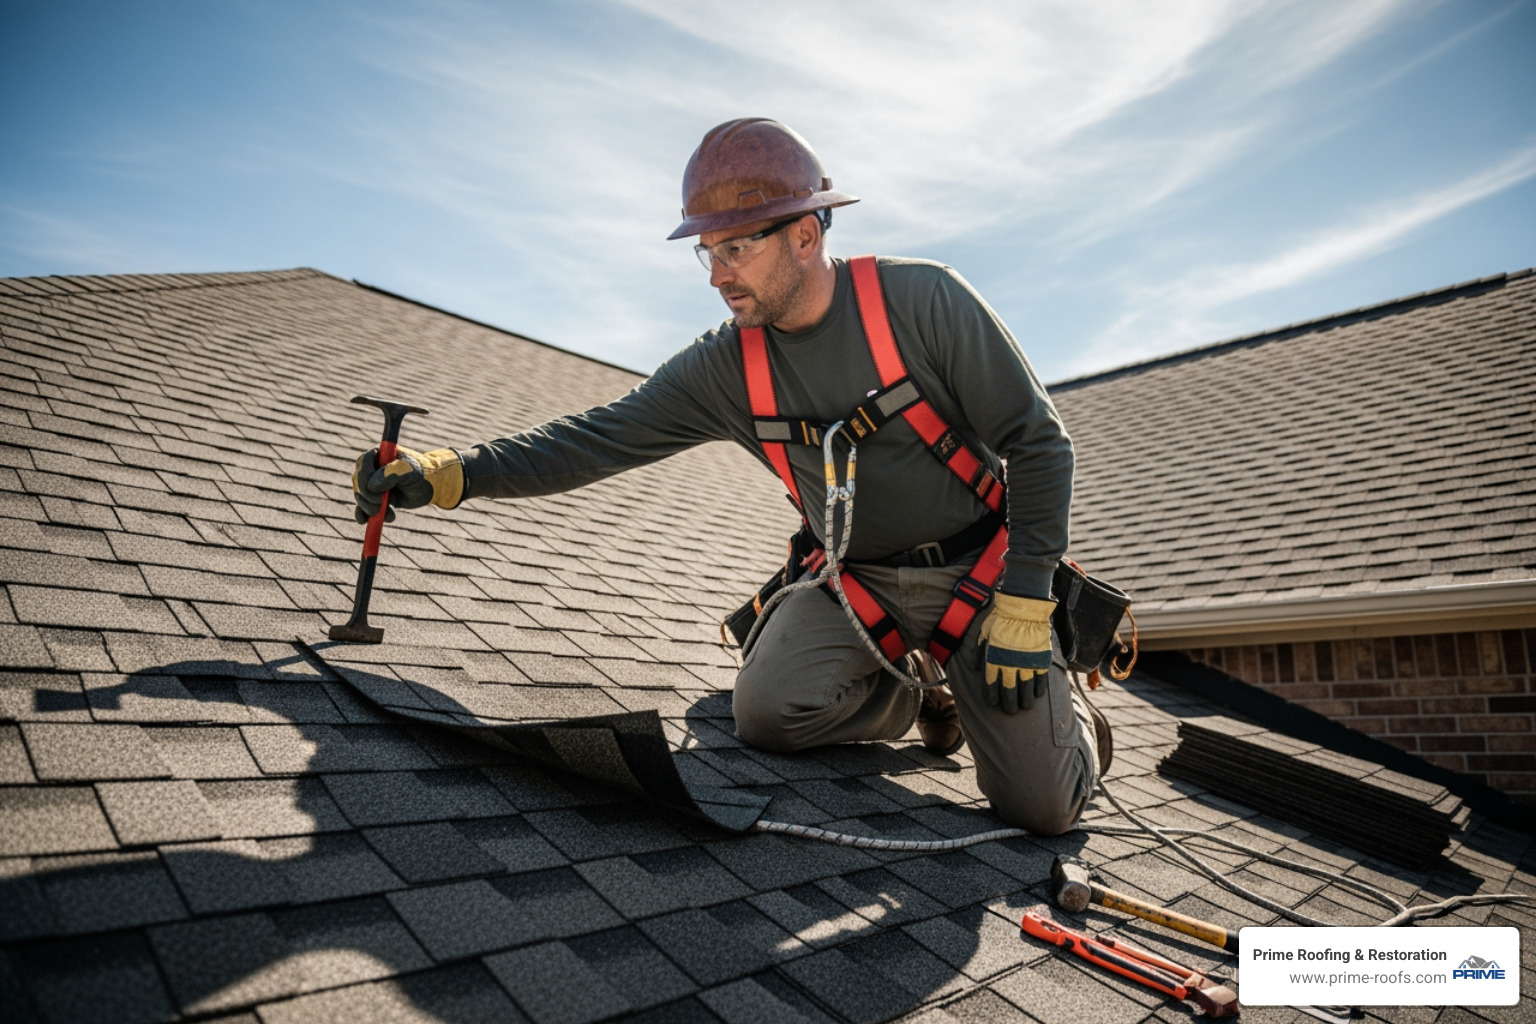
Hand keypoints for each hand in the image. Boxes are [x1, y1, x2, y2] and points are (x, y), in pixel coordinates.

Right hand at [352, 446, 463, 522]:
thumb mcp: (410, 470)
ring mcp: (372, 483)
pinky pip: (362, 507)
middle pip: (359, 482)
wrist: (432, 486)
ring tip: (389, 515)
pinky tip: (367, 521)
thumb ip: (392, 474)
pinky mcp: (375, 498)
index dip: (365, 479)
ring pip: (361, 497)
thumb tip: (372, 486)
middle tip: (380, 506)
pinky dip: (363, 515)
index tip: (377, 492)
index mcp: (379, 454)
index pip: (363, 464)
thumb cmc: (422, 473)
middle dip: (367, 497)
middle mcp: (372, 468)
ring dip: (370, 508)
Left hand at [976, 593, 1054, 713]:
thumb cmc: (1000, 619)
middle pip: (1009, 692)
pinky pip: (1040, 679)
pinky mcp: (1041, 659)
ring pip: (1025, 689)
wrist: (1023, 608)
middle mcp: (1009, 665)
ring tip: (1024, 707)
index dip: (991, 697)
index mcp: (993, 660)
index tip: (993, 703)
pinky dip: (1038, 689)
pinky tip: (1036, 694)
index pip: (991, 685)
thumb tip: (974, 667)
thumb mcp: (983, 633)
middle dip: (1009, 704)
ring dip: (1024, 700)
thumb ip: (978, 652)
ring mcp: (1027, 663)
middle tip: (1010, 711)